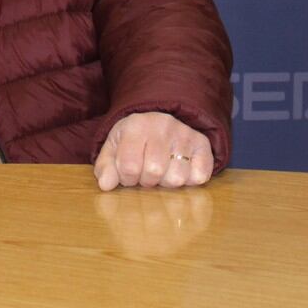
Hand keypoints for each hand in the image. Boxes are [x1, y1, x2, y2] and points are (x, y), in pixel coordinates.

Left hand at [93, 112, 213, 190]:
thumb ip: (105, 167)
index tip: (128, 174)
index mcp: (136, 125)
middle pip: (154, 171)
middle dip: (147, 181)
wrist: (157, 123)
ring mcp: (184, 133)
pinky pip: (200, 176)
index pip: (129, 166)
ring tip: (162, 172)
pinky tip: (180, 170)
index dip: (127, 179)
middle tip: (145, 173)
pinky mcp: (202, 143)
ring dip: (167, 182)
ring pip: (177, 177)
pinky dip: (190, 181)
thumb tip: (106, 184)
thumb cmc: (132, 141)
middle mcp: (162, 125)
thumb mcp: (113, 149)